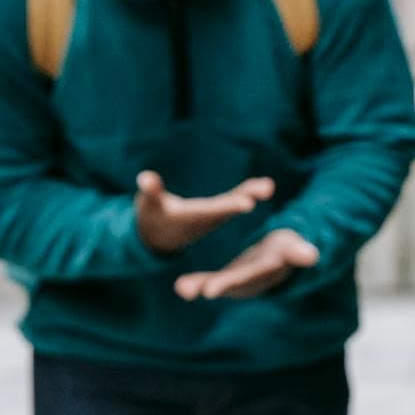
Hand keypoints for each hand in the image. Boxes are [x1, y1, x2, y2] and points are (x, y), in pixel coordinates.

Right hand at [133, 170, 272, 255]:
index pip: (213, 210)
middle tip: (266, 190)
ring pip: (236, 201)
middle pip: (229, 206)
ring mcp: (214, 214)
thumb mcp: (149, 205)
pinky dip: (249, 191)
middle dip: (245, 198)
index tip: (248, 203)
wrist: (159, 236)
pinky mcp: (217, 209)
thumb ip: (151, 192)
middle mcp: (206, 218)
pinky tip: (266, 184)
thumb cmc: (151, 217)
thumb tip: (146, 178)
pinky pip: (236, 197)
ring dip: (252, 193)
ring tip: (269, 186)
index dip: (229, 206)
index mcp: (192, 218)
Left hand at [174, 227, 320, 299]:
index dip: (230, 282)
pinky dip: (197, 284)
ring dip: (200, 287)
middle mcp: (252, 280)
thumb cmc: (291, 248)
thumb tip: (313, 255)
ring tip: (181, 288)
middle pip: (232, 284)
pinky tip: (180, 286)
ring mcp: (239, 282)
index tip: (210, 290)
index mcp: (268, 270)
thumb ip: (299, 253)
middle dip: (215, 287)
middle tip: (191, 291)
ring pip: (218, 285)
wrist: (285, 254)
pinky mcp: (230, 279)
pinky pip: (211, 282)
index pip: (248, 277)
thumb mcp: (295, 249)